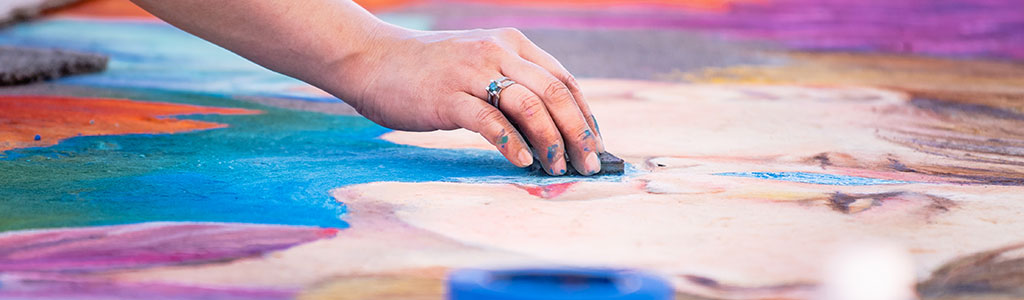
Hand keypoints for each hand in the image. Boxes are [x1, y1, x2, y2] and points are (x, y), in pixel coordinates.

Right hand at [328, 25, 604, 175]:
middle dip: (578, 133)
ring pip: (529, 105)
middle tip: (589, 164)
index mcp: (511, 44)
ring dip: (550, 141)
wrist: (371, 59)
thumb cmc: (428, 71)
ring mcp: (472, 72)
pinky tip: (522, 162)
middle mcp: (497, 52)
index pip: (564, 80)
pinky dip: (511, 143)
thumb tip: (550, 130)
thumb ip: (512, 86)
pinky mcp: (447, 96)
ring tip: (557, 168)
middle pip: (555, 93)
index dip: (585, 116)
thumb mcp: (479, 65)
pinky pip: (489, 120)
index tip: (595, 146)